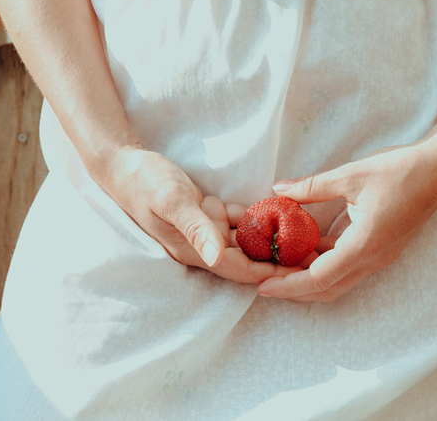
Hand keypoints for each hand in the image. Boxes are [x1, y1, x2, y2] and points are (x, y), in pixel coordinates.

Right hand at [98, 145, 300, 282]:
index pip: (239, 268)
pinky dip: (258, 215)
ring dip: (273, 237)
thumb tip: (216, 257)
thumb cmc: (144, 183)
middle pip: (248, 258)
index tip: (301, 272)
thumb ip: (195, 228)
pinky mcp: (207, 212)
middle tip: (312, 252)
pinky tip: (281, 210)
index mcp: (194, 249)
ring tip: (306, 234)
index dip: (270, 272)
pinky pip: (239, 218)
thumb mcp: (171, 201)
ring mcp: (205, 228)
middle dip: (278, 257)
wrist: (124, 164)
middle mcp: (203, 244)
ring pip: (247, 238)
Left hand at [257, 135, 436, 301]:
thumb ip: (311, 187)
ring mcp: (379, 256)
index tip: (262, 286)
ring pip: (338, 280)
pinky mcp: (381, 248)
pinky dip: (324, 264)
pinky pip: (348, 266)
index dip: (288, 286)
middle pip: (327, 288)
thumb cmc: (400, 170)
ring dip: (308, 277)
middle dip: (294, 288)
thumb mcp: (350, 176)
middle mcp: (373, 259)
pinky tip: (304, 248)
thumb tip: (277, 189)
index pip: (319, 278)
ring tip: (279, 265)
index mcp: (364, 245)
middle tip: (264, 279)